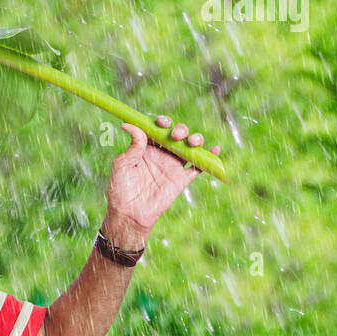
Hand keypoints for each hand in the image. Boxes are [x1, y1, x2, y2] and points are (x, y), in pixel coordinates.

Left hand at [103, 114, 221, 246]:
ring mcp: (173, 166)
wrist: (130, 213)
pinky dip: (209, 158)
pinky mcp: (182, 179)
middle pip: (177, 135)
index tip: (162, 122)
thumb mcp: (123, 163)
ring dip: (195, 139)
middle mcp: (161, 154)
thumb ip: (133, 145)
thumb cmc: (121, 188)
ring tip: (192, 142)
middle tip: (175, 136)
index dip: (163, 122)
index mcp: (146, 148)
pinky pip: (199, 167)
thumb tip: (129, 124)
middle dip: (180, 130)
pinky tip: (215, 149)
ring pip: (190, 147)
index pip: (158, 129)